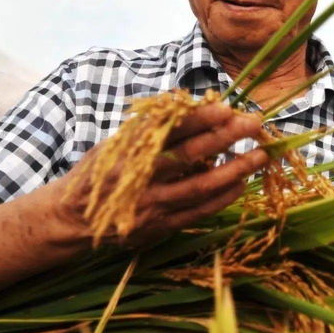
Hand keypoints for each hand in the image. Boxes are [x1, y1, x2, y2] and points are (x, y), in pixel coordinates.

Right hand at [54, 101, 267, 244]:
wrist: (73, 219)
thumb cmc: (100, 173)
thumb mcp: (116, 143)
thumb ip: (149, 129)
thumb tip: (188, 106)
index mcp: (129, 150)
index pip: (170, 129)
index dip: (200, 118)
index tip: (227, 107)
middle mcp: (141, 176)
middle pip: (191, 155)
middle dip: (226, 137)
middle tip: (254, 124)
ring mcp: (152, 204)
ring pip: (201, 186)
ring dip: (234, 170)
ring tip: (260, 156)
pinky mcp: (160, 226)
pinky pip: (199, 212)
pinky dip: (222, 197)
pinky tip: (241, 184)